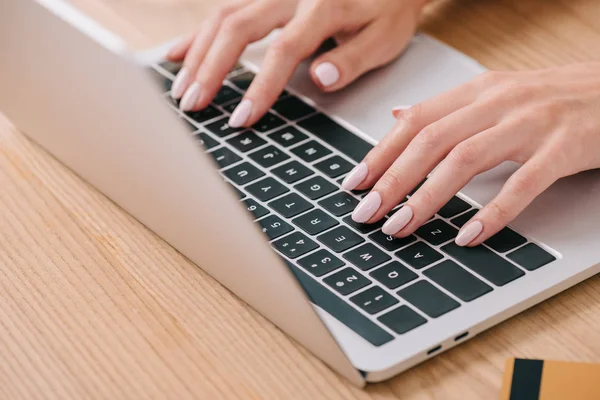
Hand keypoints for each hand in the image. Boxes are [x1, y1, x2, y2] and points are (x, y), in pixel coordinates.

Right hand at [166, 0, 427, 126]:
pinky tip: (176, 54)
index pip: (284, 49)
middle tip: (193, 105)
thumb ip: (352, 59)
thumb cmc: (387, 10)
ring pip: (223, 16)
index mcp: (323, 7)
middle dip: (211, 69)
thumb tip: (320, 78)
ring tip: (181, 90)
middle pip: (238, 27)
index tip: (242, 118)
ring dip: (198, 54)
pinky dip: (197, 35)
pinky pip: (222, 9)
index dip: (261, 86)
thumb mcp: (384, 38)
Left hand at [343, 63, 599, 245]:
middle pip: (430, 141)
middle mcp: (497, 102)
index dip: (380, 154)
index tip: (354, 184)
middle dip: (392, 180)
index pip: (415, 121)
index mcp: (477, 91)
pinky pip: (521, 184)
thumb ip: (445, 108)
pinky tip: (466, 235)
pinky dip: (491, 212)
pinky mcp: (564, 148)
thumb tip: (398, 114)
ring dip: (426, 197)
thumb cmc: (555, 98)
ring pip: (464, 159)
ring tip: (399, 227)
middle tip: (366, 213)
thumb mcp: (494, 93)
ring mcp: (531, 123)